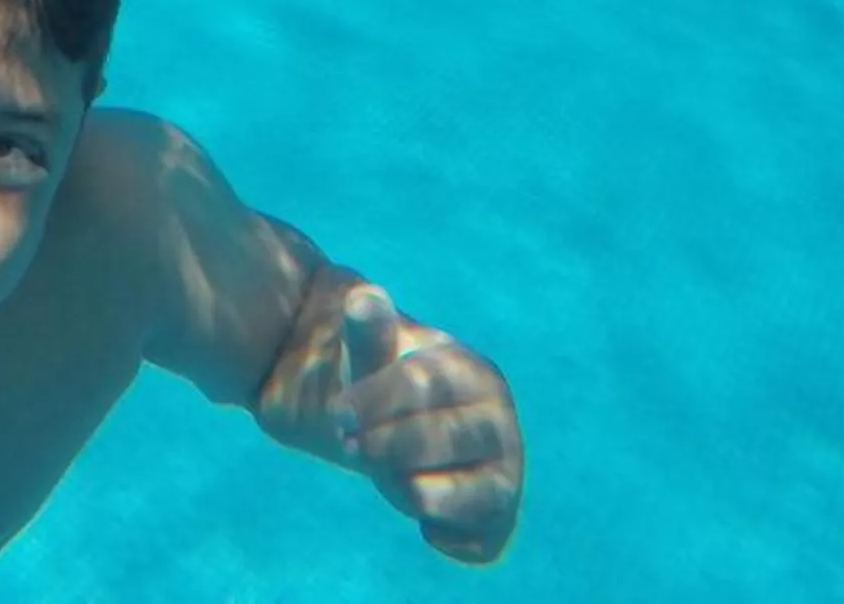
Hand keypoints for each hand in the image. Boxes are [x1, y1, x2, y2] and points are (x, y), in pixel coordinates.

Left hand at [336, 284, 523, 563]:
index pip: (422, 386)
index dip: (373, 403)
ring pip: (465, 495)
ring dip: (410, 491)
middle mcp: (499, 424)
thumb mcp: (372, 355)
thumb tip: (364, 299)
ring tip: (390, 476)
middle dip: (383, 446)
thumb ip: (368, 331)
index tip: (338, 414)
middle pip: (439, 439)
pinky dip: (447, 537)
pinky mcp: (497, 519)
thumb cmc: (385, 384)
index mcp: (473, 373)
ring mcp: (505, 474)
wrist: (400, 429)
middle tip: (350, 445)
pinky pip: (481, 543)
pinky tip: (424, 521)